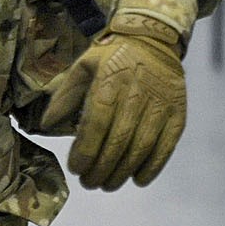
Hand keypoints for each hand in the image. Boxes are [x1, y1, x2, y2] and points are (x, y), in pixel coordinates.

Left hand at [38, 12, 186, 189]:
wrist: (153, 41)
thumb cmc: (111, 56)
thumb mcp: (83, 66)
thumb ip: (65, 95)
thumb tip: (45, 124)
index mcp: (110, 79)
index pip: (97, 122)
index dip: (86, 149)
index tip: (75, 168)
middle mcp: (137, 93)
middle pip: (119, 139)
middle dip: (102, 167)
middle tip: (89, 183)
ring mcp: (161, 105)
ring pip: (142, 147)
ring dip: (123, 171)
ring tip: (107, 184)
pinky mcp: (178, 114)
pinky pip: (166, 146)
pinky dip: (153, 167)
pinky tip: (138, 179)